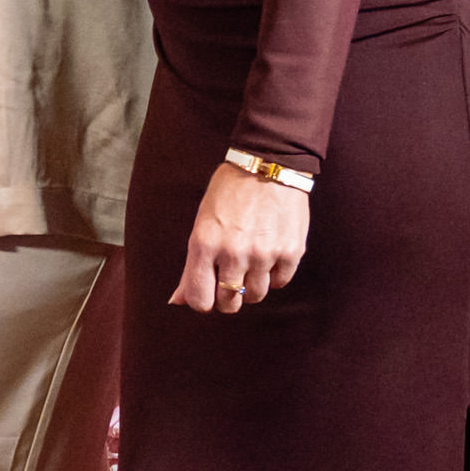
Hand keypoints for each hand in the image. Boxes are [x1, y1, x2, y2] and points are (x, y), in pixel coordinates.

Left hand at [173, 158, 310, 313]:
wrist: (268, 167)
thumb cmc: (228, 194)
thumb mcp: (201, 225)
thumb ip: (190, 266)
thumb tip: (178, 301)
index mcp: (204, 244)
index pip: (200, 298)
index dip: (203, 303)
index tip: (208, 296)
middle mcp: (233, 253)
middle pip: (229, 301)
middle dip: (228, 298)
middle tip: (230, 284)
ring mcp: (264, 254)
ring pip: (256, 294)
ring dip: (252, 286)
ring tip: (251, 265)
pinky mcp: (290, 251)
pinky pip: (281, 282)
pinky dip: (275, 275)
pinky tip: (269, 257)